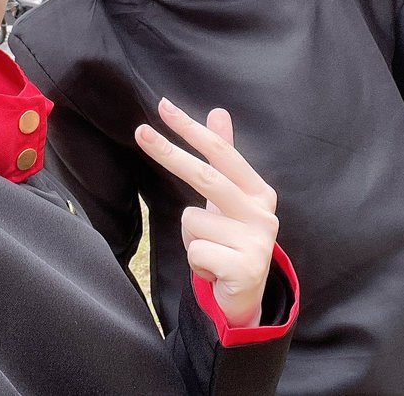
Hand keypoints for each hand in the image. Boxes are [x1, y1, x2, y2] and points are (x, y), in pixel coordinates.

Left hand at [136, 98, 278, 328]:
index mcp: (260, 191)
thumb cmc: (230, 240)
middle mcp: (263, 212)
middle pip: (206, 176)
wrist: (243, 297)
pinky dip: (196, 261)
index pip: (221, 153)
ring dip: (191, 238)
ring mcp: (257, 241)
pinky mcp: (245, 268)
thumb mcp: (227, 198)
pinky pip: (196, 250)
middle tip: (140, 132)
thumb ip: (224, 156)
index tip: (163, 106)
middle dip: (169, 153)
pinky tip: (213, 269)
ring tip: (210, 250)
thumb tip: (218, 111)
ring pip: (192, 220)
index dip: (191, 129)